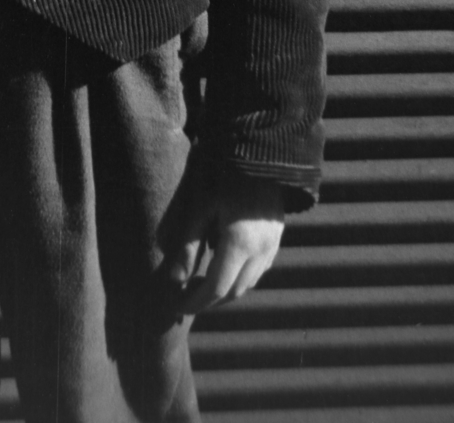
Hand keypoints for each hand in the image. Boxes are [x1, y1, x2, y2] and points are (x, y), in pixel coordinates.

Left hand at [161, 166, 283, 315]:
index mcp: (239, 243)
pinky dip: (241, 276)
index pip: (216, 288)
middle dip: (209, 299)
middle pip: (234, 291)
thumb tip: (176, 279)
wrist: (259, 147)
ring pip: (250, 282)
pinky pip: (260, 268)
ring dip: (226, 289)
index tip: (177, 306)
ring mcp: (273, 244)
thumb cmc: (222, 171)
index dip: (196, 302)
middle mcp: (261, 250)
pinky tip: (226, 265)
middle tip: (186, 296)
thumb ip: (188, 245)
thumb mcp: (199, 205)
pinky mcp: (277, 236)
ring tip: (202, 281)